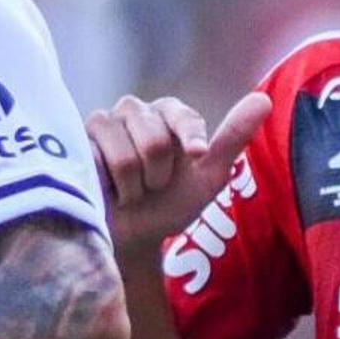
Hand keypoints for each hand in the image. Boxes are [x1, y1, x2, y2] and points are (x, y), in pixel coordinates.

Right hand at [87, 89, 268, 249]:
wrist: (131, 238)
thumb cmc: (170, 205)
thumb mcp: (209, 176)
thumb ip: (232, 137)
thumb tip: (263, 100)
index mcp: (168, 112)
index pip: (183, 117)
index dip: (190, 141)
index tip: (194, 160)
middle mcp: (135, 110)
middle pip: (155, 140)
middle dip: (158, 177)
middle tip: (152, 187)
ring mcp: (103, 123)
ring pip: (126, 156)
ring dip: (133, 187)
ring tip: (129, 191)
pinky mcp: (75, 141)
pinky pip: (97, 162)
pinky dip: (108, 186)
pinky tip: (104, 188)